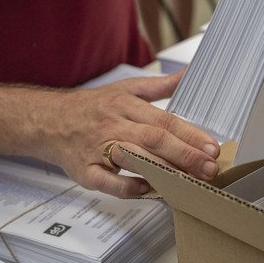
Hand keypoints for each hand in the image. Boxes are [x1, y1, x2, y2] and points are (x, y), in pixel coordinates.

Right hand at [47, 70, 220, 196]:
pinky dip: (126, 186)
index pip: (164, 121)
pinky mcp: (84, 171)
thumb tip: (188, 73)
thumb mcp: (126, 89)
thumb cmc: (93, 108)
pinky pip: (106, 182)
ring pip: (133, 158)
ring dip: (163, 171)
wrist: (50, 122)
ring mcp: (97, 149)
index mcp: (125, 105)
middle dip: (185, 155)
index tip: (212, 147)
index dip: (190, 135)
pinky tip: (147, 189)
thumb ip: (160, 86)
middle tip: (210, 168)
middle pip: (153, 140)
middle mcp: (113, 125)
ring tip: (188, 181)